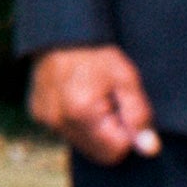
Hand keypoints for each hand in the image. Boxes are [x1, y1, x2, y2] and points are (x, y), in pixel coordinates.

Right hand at [29, 43, 157, 162]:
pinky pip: (65, 131)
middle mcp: (58, 120)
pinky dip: (75, 121)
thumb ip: (139, 116)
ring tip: (92, 98)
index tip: (123, 110)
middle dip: (109, 134)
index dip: (126, 134)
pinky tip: (76, 97)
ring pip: (82, 143)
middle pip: (97, 153)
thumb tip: (149, 149)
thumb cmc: (97, 54)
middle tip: (109, 103)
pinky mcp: (37, 115)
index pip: (115, 151)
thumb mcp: (127, 79)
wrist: (61, 33)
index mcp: (81, 112)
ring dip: (92, 129)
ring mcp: (45, 119)